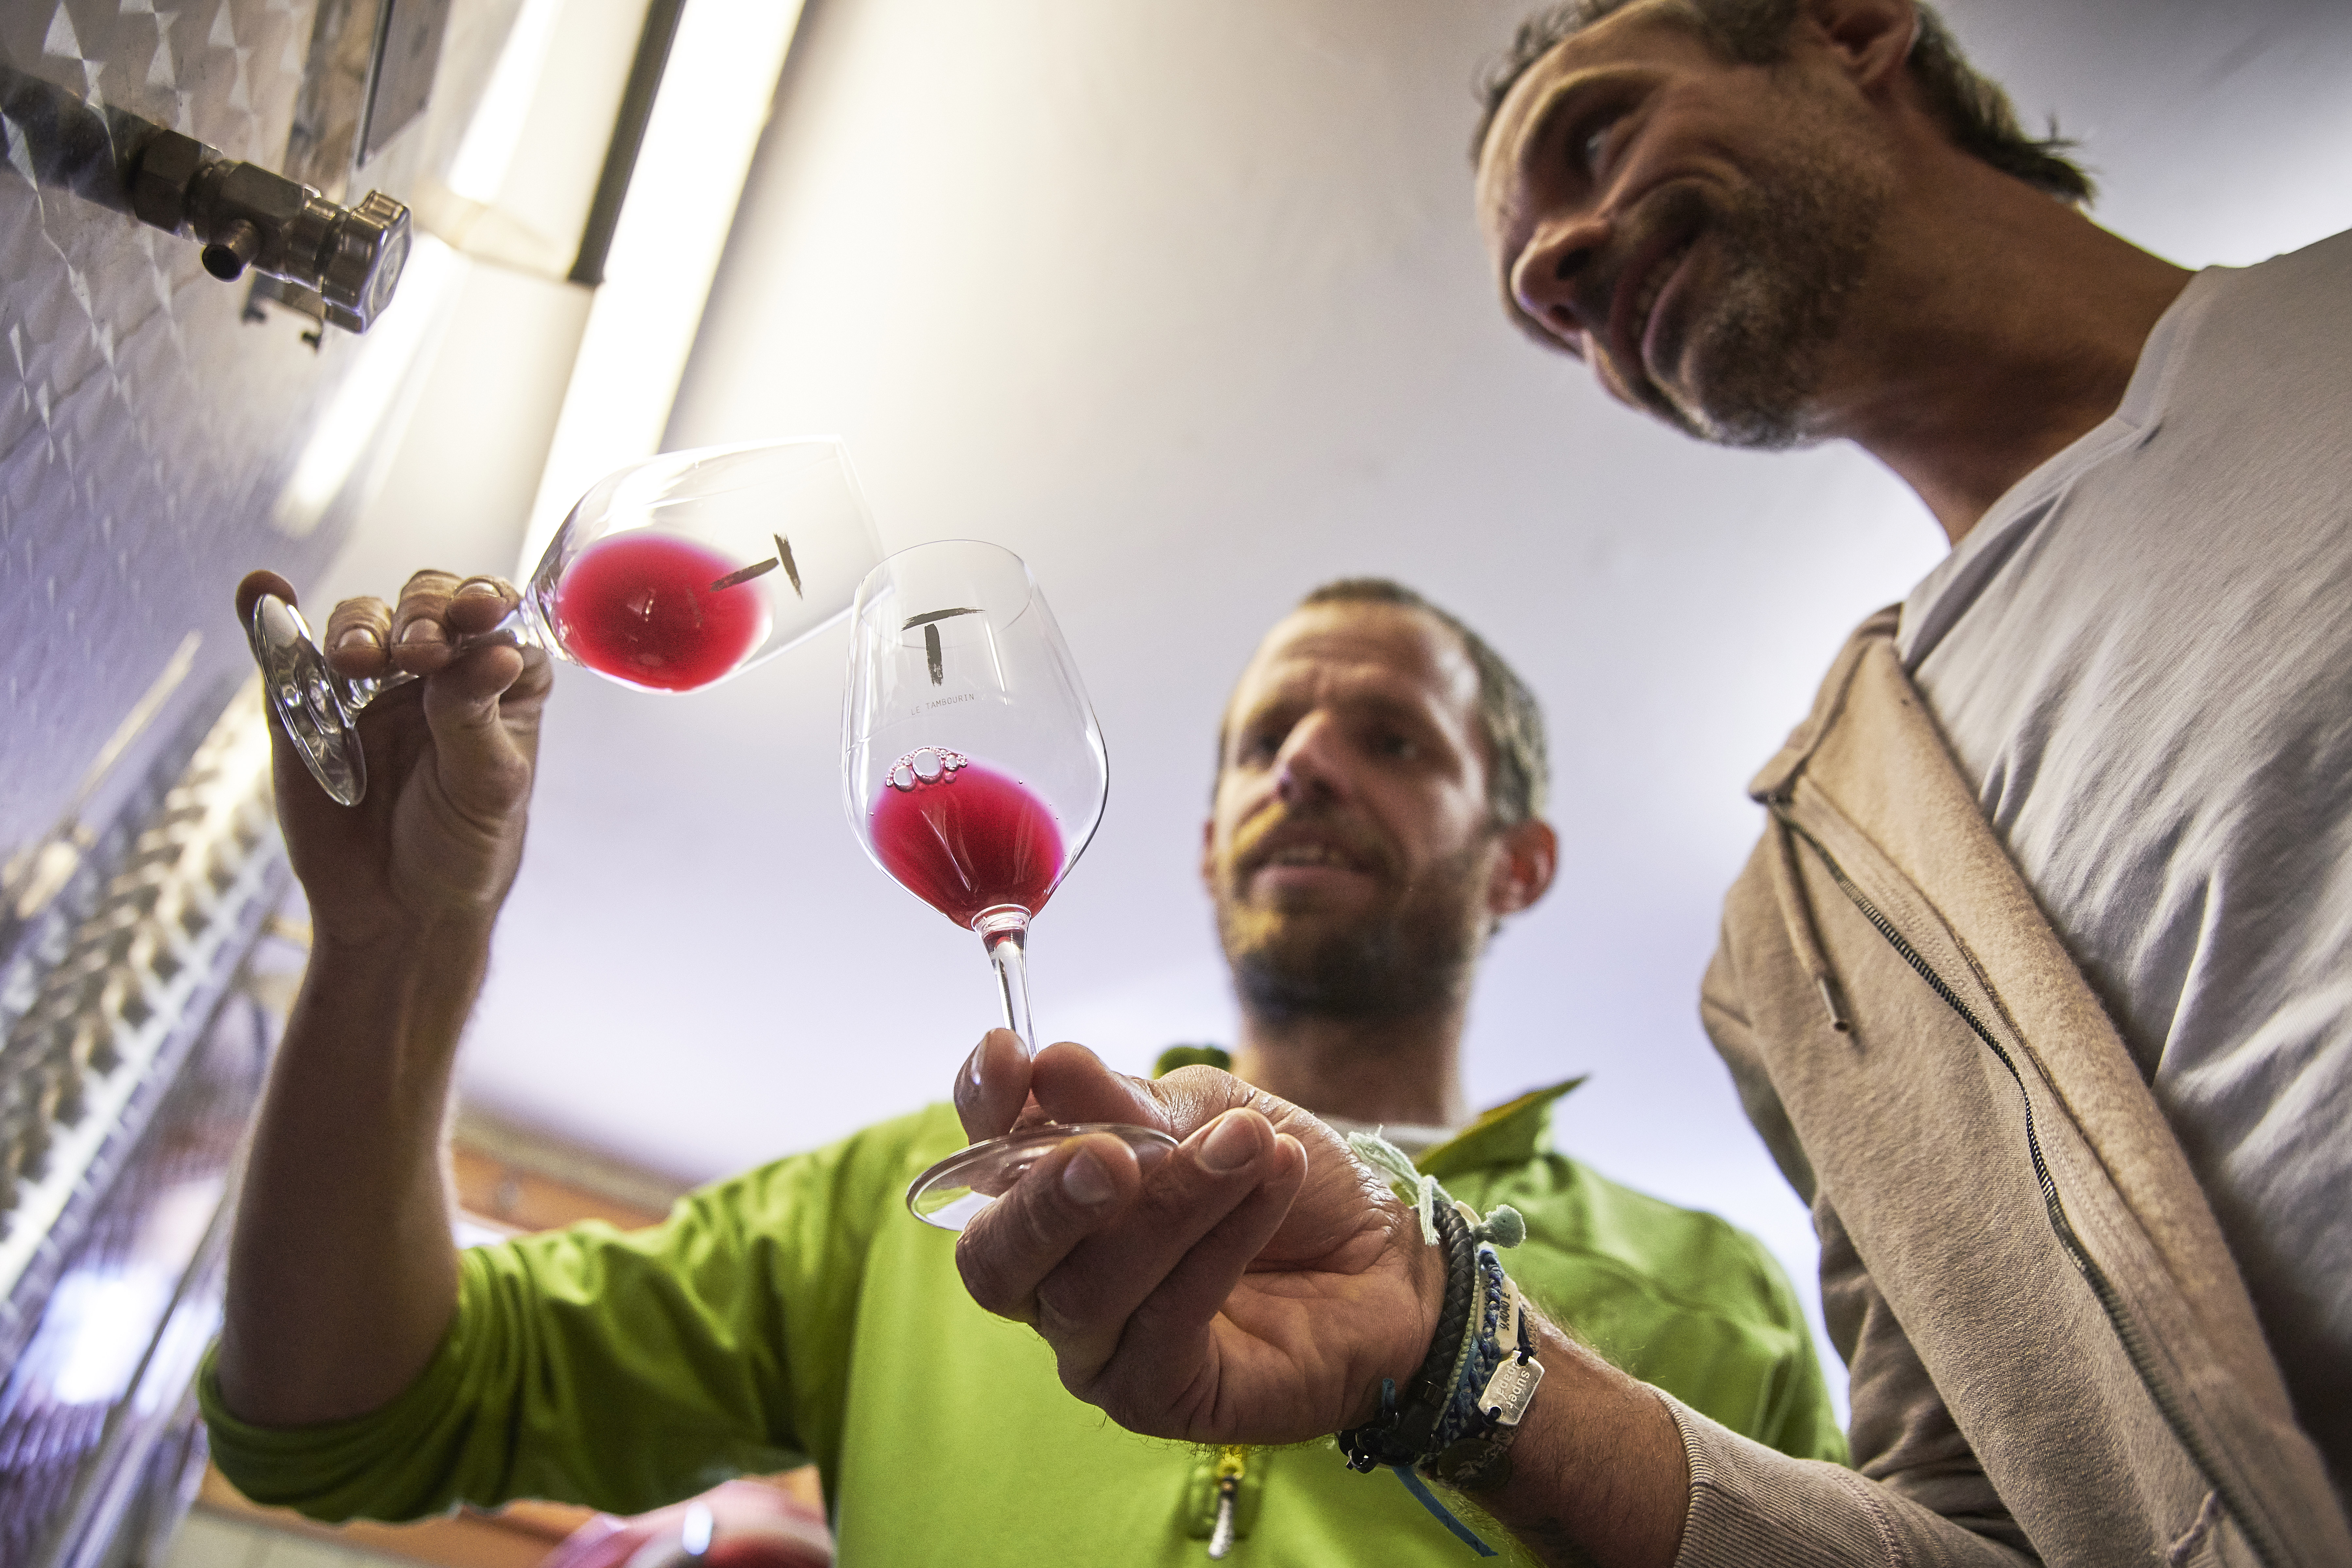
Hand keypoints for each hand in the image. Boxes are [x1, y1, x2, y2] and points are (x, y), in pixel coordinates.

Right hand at [237, 568, 549, 949]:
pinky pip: (285, 650)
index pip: (498, 619)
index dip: (488, 605)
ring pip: (362, 620)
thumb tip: (498, 652)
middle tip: (415, 652)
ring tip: (358, 660)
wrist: (398, 911)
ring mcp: (369, 681)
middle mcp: (436, 667)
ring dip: (360, 627)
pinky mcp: (306, 703)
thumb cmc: (463, 848)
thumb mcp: (487, 789)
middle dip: (422, 614)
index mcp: (497, 681)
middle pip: (428, 604)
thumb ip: (479, 718)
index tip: (479, 611)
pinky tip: (261, 589)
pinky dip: (268, 615)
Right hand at [950, 1033, 1442, 1445]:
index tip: (1013, 1055)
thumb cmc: (1280, 1179)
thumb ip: (1130, 1105)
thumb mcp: (1214, 1113)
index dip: (983, 1107)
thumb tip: (1050, 1067)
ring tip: (1247, 1144)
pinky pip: (1165, 1324)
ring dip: (1173, 1205)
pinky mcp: (1153, 1397)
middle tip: (1112, 1154)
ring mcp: (1097, 1348)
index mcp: (1048, 1198)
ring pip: (1089, 1289)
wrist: (1387, 1257)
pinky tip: (1272, 1186)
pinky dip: (1220, 1247)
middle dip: (1047, 1199)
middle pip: (995, 1258)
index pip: (981, 1159)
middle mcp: (1052, 1281)